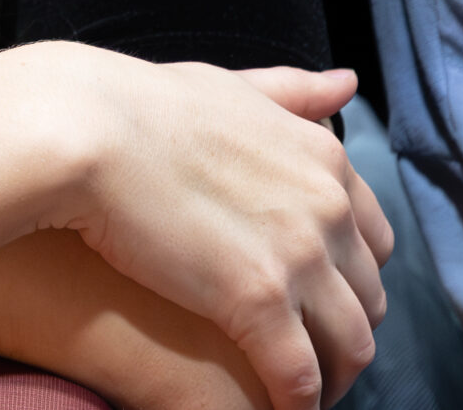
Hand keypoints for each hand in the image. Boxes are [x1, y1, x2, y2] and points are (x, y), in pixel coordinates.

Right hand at [24, 49, 394, 409]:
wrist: (88, 128)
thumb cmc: (143, 106)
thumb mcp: (235, 88)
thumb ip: (293, 94)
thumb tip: (345, 83)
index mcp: (324, 159)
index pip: (375, 240)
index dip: (351, 279)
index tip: (321, 301)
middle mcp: (327, 206)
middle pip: (369, 296)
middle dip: (345, 332)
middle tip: (308, 357)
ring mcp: (299, 254)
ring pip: (350, 344)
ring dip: (331, 379)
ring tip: (298, 398)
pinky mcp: (258, 301)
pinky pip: (299, 377)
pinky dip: (297, 405)